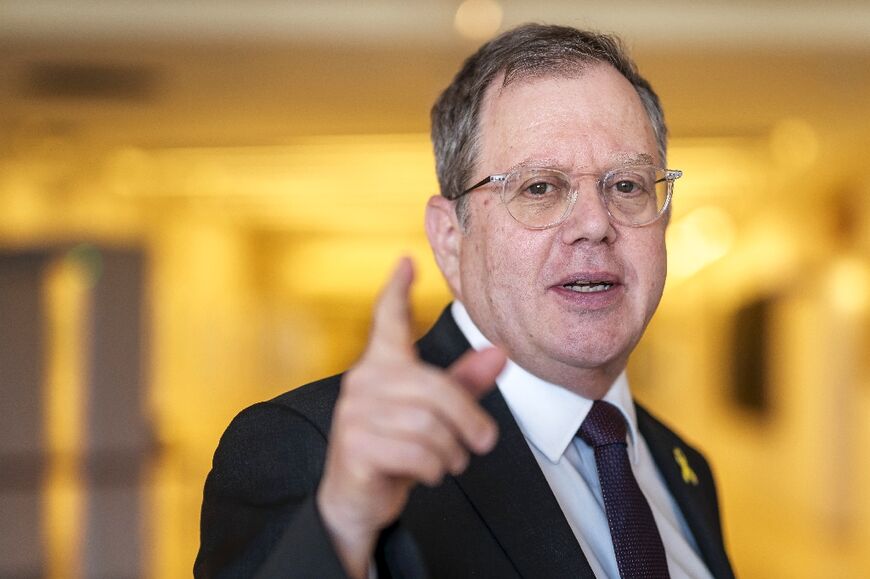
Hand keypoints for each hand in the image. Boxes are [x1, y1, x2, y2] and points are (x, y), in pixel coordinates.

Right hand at [316, 257, 505, 577]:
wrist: (357, 500)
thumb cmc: (396, 450)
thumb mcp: (433, 416)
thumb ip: (464, 384)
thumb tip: (500, 352)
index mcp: (381, 365)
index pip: (386, 319)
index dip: (396, 290)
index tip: (407, 260)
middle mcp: (363, 381)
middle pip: (436, 388)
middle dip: (468, 421)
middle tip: (483, 443)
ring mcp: (354, 412)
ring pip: (430, 425)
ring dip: (452, 452)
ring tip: (449, 461)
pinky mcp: (354, 444)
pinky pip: (416, 451)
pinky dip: (435, 468)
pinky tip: (429, 473)